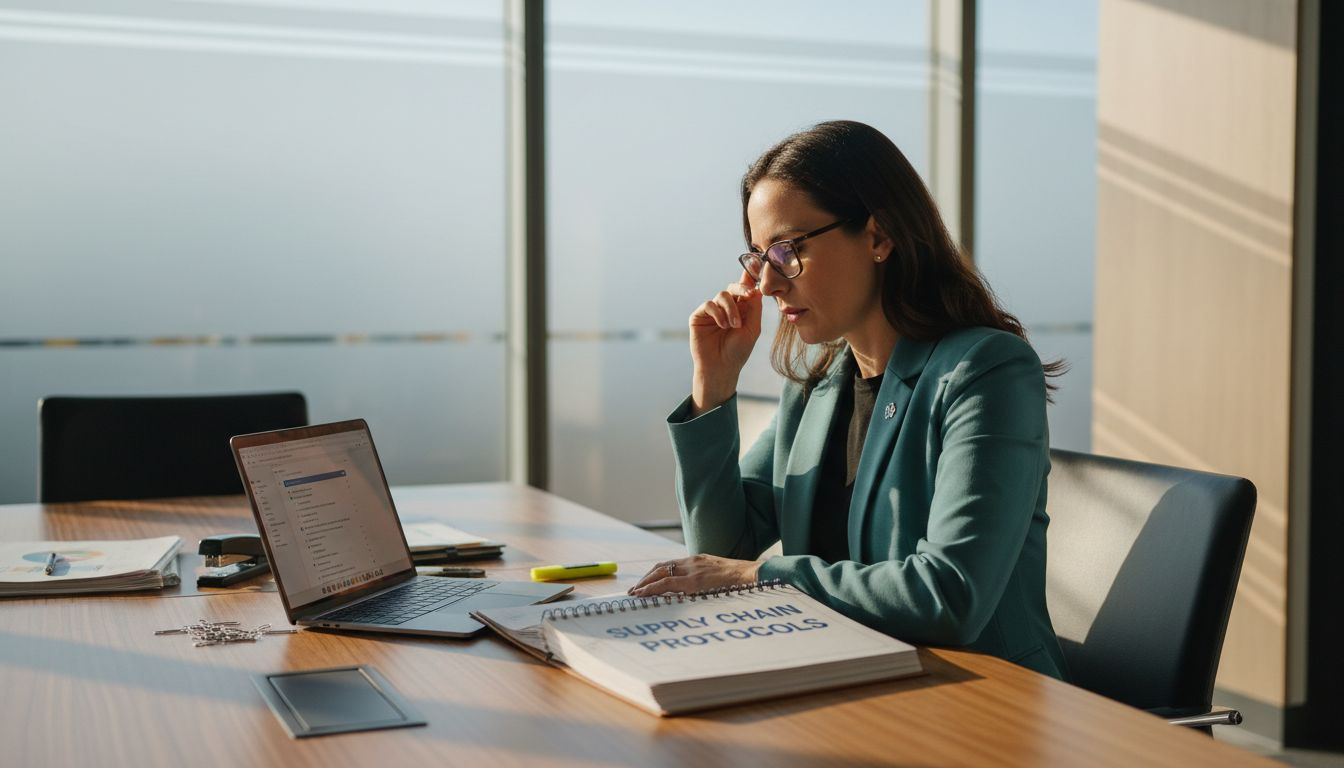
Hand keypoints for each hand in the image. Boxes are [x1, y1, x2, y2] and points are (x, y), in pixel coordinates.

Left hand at [627, 554, 761, 596]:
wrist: (752, 576)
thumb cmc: (739, 580)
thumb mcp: (718, 576)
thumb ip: (704, 579)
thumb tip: (694, 591)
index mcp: (697, 560)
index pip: (669, 564)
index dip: (654, 573)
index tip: (644, 583)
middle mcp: (692, 562)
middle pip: (661, 567)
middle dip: (645, 578)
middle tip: (634, 590)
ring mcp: (693, 570)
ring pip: (661, 574)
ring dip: (645, 583)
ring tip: (635, 593)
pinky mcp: (694, 581)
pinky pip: (668, 584)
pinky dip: (653, 588)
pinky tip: (644, 594)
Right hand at [688, 271, 762, 414]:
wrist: (721, 367)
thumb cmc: (738, 351)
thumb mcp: (753, 328)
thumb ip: (754, 307)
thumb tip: (757, 286)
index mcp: (742, 308)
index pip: (746, 288)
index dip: (750, 276)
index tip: (757, 264)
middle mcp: (727, 307)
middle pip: (734, 287)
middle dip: (742, 289)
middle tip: (749, 295)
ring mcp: (712, 311)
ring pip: (722, 295)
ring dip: (731, 308)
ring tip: (734, 325)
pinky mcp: (699, 316)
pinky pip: (709, 304)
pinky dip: (718, 313)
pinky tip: (722, 325)